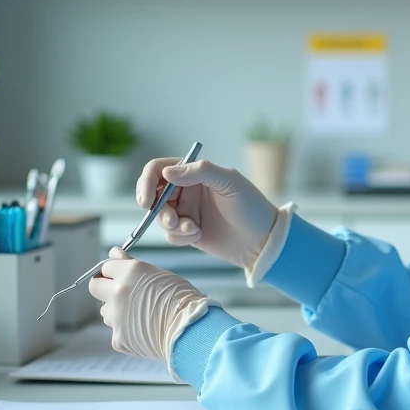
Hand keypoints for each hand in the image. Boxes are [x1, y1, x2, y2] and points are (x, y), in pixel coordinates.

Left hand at [87, 248, 214, 361]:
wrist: (190, 329)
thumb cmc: (181, 299)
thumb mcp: (158, 274)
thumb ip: (131, 265)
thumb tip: (114, 253)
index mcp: (130, 271)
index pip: (106, 267)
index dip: (114, 272)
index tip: (120, 276)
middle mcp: (118, 292)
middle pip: (95, 286)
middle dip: (104, 288)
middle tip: (120, 293)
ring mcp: (116, 316)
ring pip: (106, 310)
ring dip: (117, 310)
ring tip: (141, 314)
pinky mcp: (118, 338)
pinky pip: (117, 330)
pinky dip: (127, 330)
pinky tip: (145, 328)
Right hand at [136, 157, 279, 270]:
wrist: (262, 240)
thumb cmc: (251, 206)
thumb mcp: (229, 182)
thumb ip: (200, 171)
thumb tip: (167, 172)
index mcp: (194, 173)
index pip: (159, 169)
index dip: (146, 181)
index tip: (146, 199)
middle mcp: (187, 190)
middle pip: (153, 194)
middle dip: (156, 208)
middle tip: (170, 219)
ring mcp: (187, 211)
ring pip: (160, 216)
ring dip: (171, 224)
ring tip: (193, 229)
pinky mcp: (188, 232)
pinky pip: (170, 234)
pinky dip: (180, 237)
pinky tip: (198, 235)